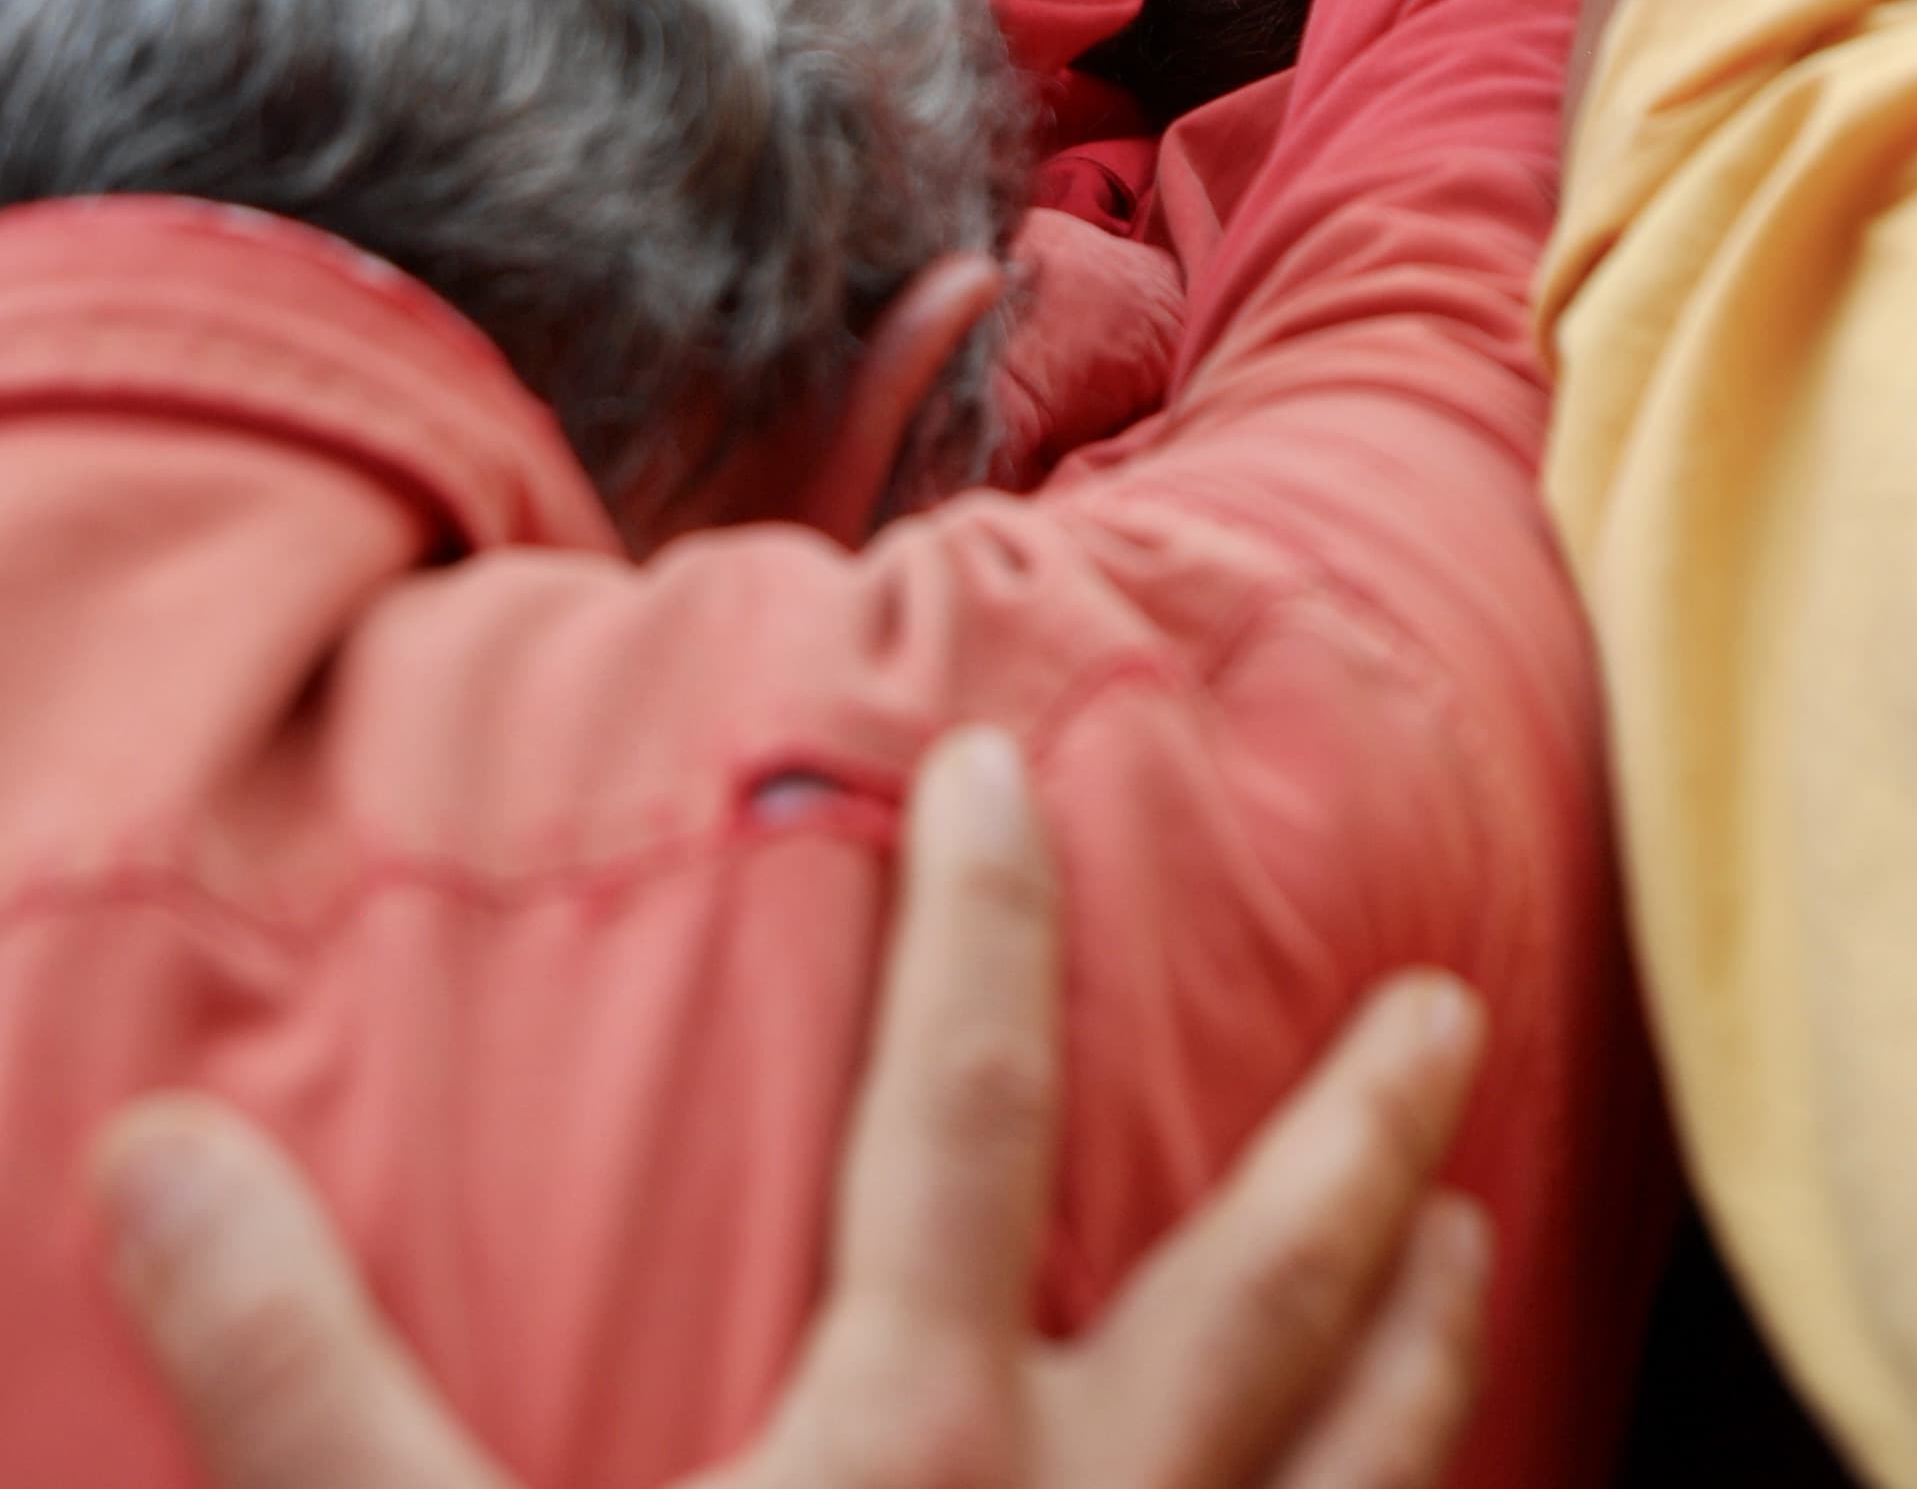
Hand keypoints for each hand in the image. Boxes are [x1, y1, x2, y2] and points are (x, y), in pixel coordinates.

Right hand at [94, 728, 1489, 1488]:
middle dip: (1359, 1139)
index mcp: (915, 1454)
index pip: (965, 1107)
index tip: (1004, 773)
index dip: (981, 923)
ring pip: (1348, 1482)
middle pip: (1257, 1291)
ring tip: (1482, 1241)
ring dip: (1420, 1350)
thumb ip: (308, 1382)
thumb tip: (160, 1153)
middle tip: (1454, 1012)